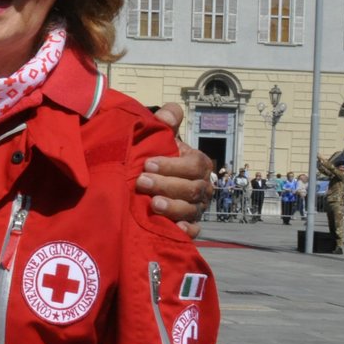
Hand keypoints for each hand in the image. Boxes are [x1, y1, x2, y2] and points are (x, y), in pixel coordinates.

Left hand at [138, 104, 211, 238]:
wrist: (147, 179)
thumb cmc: (155, 157)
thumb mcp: (159, 139)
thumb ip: (164, 124)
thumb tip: (170, 112)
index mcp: (198, 164)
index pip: (194, 165)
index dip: (172, 165)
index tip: (147, 163)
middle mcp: (201, 186)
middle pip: (192, 188)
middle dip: (166, 185)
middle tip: (141, 182)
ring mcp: (196, 207)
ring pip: (192, 209)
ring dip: (173, 207)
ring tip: (152, 204)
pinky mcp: (189, 224)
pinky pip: (194, 231)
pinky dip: (186, 231)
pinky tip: (175, 229)